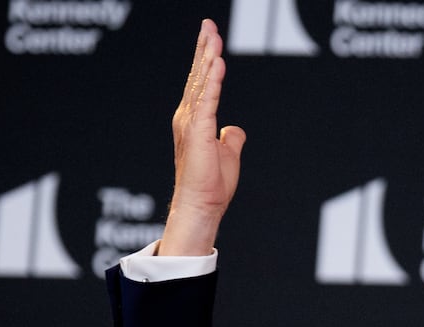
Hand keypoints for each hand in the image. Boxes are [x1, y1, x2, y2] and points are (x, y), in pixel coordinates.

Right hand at [160, 19, 246, 256]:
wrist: (202, 205)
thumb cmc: (211, 184)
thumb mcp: (227, 153)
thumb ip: (231, 138)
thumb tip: (235, 129)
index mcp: (194, 119)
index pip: (201, 82)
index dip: (205, 57)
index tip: (210, 35)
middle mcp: (188, 116)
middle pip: (198, 76)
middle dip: (204, 48)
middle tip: (209, 24)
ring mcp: (192, 122)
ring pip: (202, 83)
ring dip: (208, 58)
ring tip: (213, 36)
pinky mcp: (199, 131)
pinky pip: (208, 100)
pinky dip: (213, 81)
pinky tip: (217, 63)